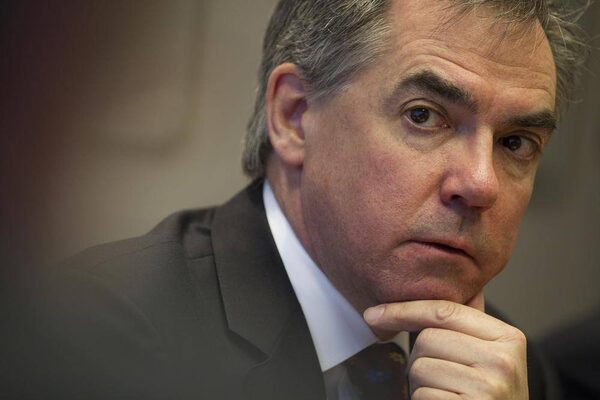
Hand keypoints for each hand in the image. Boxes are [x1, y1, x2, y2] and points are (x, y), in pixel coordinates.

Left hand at [363, 297, 527, 398]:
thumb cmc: (490, 397)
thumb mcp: (491, 357)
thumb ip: (468, 326)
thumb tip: (434, 292)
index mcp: (508, 337)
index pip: (444, 310)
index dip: (403, 309)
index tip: (374, 314)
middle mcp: (503, 360)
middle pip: (427, 339)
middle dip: (420, 359)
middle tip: (442, 379)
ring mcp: (489, 387)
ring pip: (419, 368)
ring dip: (421, 385)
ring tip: (447, 395)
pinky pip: (421, 395)